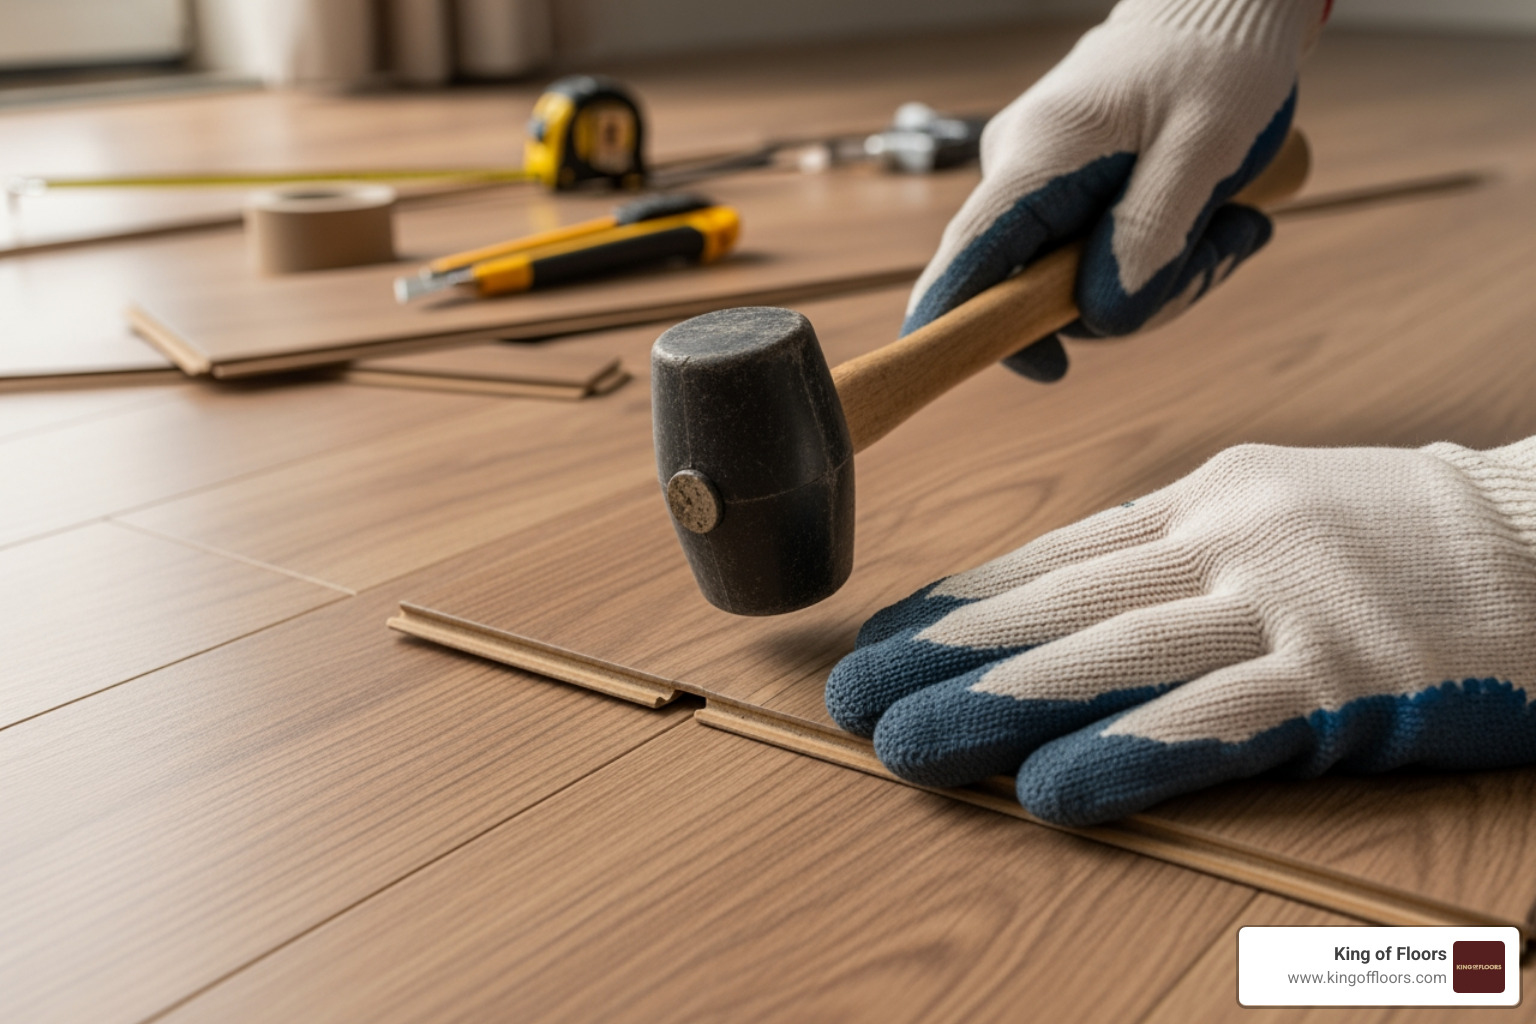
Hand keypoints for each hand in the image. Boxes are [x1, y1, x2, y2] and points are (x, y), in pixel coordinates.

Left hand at [825, 440, 1535, 824]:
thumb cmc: (1406, 536)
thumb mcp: (1274, 511)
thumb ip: (1172, 552)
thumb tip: (1061, 601)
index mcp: (1206, 501)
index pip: (1055, 556)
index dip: (958, 602)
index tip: (881, 637)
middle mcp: (1229, 542)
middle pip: (1058, 605)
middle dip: (942, 655)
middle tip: (851, 697)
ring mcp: (1287, 608)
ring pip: (1110, 658)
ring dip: (994, 707)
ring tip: (904, 745)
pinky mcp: (1345, 682)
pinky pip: (1213, 725)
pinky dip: (1123, 757)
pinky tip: (1050, 792)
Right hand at [907, 0, 1326, 380]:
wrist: (1219, 5)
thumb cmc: (1217, 58)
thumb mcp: (1206, 145)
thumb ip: (1152, 232)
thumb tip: (1104, 317)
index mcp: (1038, 155)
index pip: (968, 258)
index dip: (972, 327)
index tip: (1042, 369)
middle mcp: (1020, 173)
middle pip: (1039, 290)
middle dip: (1137, 300)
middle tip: (1223, 250)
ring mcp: (1039, 187)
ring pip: (1080, 283)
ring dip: (1164, 278)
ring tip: (1232, 224)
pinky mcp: (1066, 195)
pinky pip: (1098, 259)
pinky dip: (1160, 257)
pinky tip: (1213, 222)